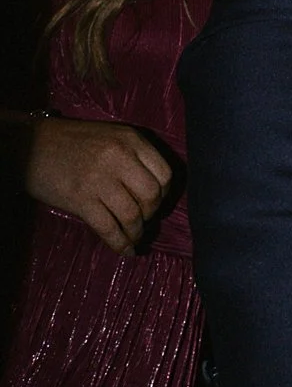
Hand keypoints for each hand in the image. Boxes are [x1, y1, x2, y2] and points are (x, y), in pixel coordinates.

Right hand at [24, 116, 172, 252]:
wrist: (32, 146)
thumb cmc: (73, 142)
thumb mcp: (112, 136)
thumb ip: (134, 155)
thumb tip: (154, 188)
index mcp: (131, 139)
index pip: (164, 173)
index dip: (165, 194)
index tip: (158, 202)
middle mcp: (120, 158)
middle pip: (152, 195)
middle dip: (152, 214)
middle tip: (145, 219)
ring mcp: (100, 179)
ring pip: (132, 215)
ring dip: (136, 232)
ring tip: (134, 237)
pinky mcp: (81, 200)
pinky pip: (108, 228)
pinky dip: (120, 243)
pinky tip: (125, 250)